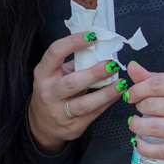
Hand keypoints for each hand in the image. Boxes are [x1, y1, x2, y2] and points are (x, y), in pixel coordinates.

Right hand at [30, 32, 127, 153]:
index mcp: (43, 74)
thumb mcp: (55, 75)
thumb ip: (73, 63)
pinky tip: (116, 95)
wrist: (42, 125)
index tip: (93, 36)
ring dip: (107, 93)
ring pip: (85, 104)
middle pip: (72, 82)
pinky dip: (107, 103)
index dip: (74, 42)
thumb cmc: (52, 92)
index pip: (55, 53)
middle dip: (95, 73)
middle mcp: (48, 93)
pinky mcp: (72, 127)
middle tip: (112, 64)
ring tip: (121, 84)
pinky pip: (93, 114)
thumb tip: (100, 48)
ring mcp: (59, 112)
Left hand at [123, 63, 163, 161]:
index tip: (132, 95)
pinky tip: (140, 143)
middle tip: (139, 110)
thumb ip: (162, 78)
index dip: (137, 90)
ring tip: (136, 125)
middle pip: (152, 105)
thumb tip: (133, 69)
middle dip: (139, 108)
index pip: (156, 84)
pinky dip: (145, 148)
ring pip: (154, 127)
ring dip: (137, 126)